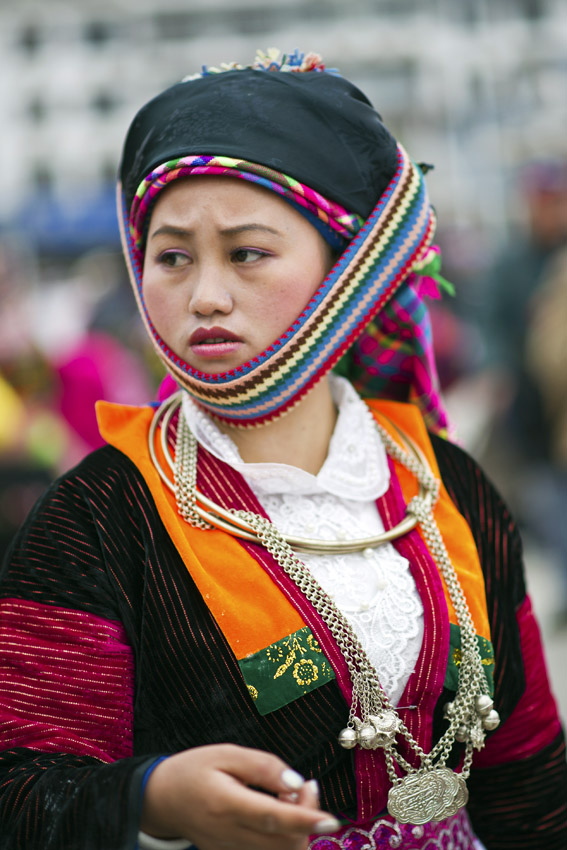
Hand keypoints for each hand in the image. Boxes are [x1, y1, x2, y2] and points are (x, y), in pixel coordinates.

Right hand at [141, 743, 340, 849]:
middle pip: (283, 842)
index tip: (331, 820)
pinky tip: (280, 812)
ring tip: (291, 796)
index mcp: (227, 805)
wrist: (161, 799)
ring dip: (298, 829)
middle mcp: (231, 835)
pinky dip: (284, 837)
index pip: (273, 818)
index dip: (304, 819)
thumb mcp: (225, 754)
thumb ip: (262, 766)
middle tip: (306, 785)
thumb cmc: (193, 770)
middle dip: (307, 817)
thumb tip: (296, 783)